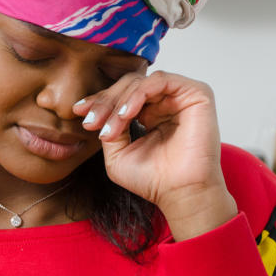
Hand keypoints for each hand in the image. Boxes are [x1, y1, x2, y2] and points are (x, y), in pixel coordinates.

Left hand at [75, 71, 236, 239]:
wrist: (181, 194)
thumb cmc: (153, 180)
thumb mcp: (117, 153)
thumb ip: (108, 127)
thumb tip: (94, 110)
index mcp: (151, 113)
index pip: (122, 96)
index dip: (99, 101)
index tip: (79, 112)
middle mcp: (167, 102)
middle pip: (128, 85)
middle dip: (105, 102)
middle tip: (91, 123)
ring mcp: (181, 96)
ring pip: (140, 82)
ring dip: (118, 103)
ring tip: (109, 128)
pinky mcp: (196, 93)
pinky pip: (159, 81)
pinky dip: (137, 95)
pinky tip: (126, 115)